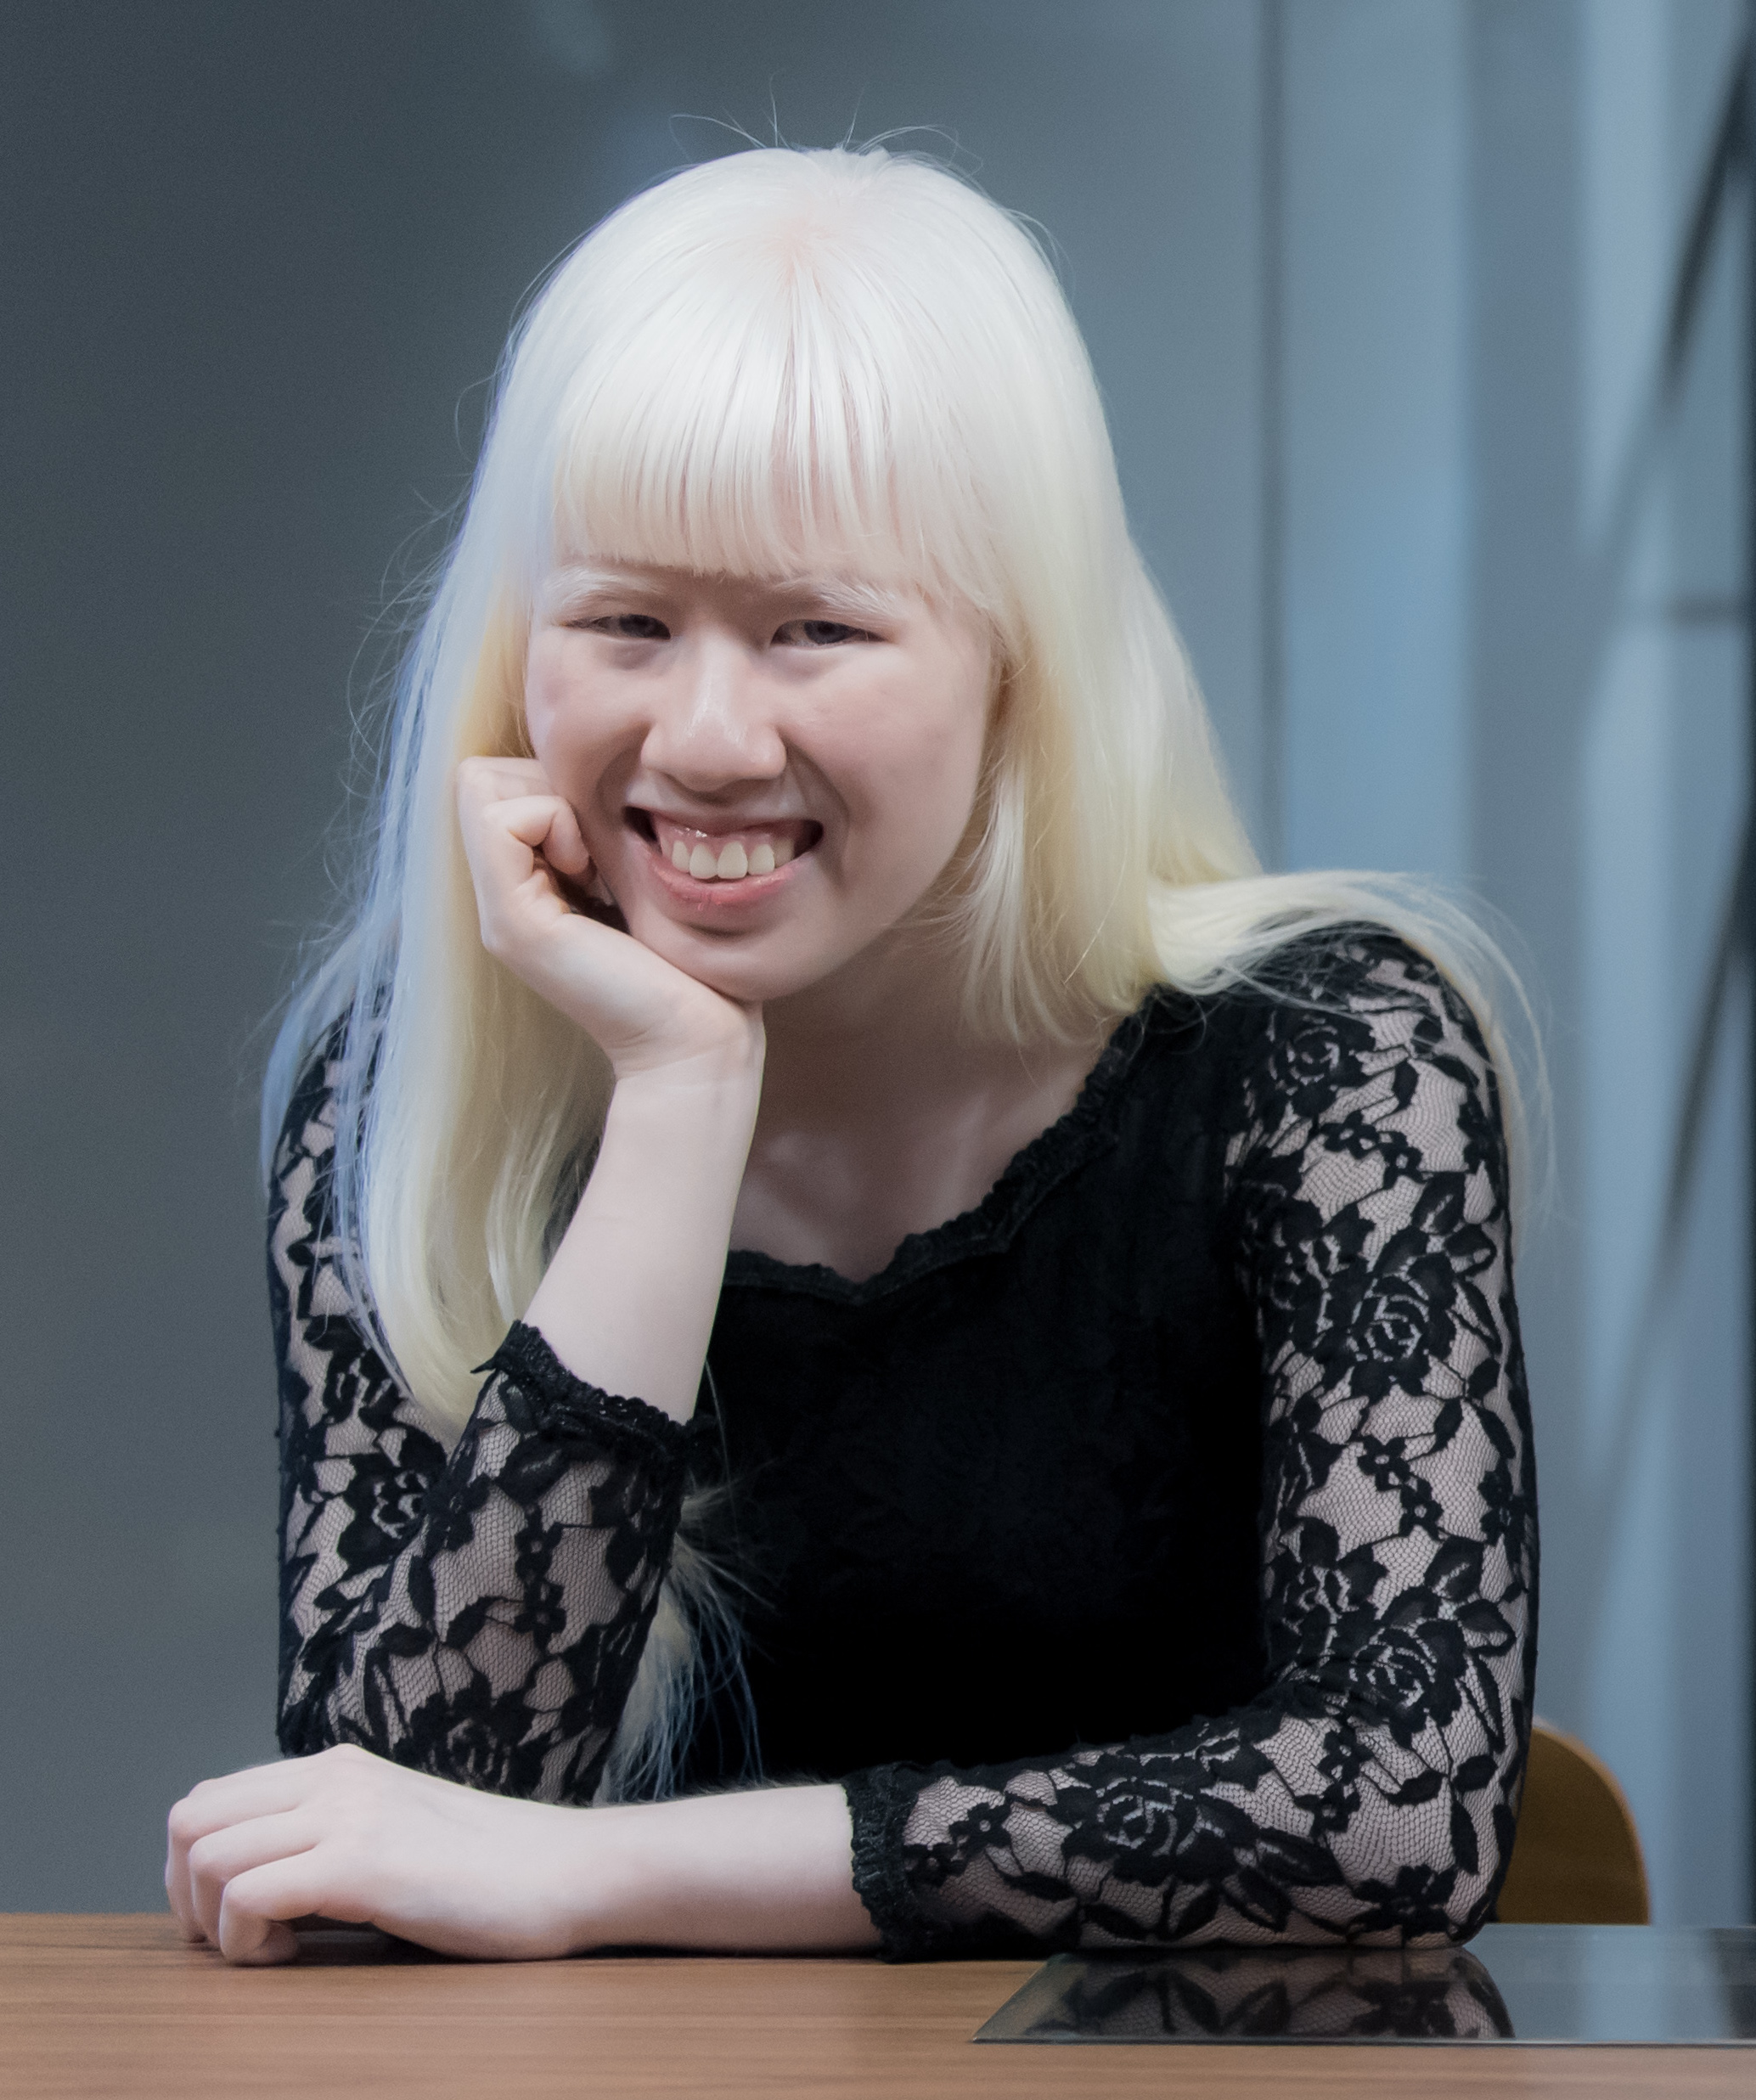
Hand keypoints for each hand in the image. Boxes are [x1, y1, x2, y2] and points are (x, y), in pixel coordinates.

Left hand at [165, 1745, 590, 1965]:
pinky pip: (250, 1897)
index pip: (210, 1799)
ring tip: (275, 1951)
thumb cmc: (490, 1872)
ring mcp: (346, 1815)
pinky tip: (297, 1956)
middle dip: (188, 1895)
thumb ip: (333, 1837)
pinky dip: (249, 1942)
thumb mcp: (394, 1832)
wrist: (566, 1871)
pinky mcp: (362, 1863)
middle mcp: (331, 1778)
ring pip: (209, 1856)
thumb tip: (258, 1885)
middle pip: (191, 1819)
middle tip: (238, 1941)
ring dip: (218, 1924)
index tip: (233, 1920)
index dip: (196, 1871)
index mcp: (336, 1768)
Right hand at [455, 757, 761, 1081]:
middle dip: (546, 787)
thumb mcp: (638, 878)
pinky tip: (593, 876)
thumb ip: (603, 837)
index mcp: (528, 886)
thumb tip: (593, 774)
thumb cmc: (692, 964)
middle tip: (598, 850)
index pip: (495, 781)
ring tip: (596, 866)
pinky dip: (553, 824)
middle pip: (481, 777)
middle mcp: (502, 898)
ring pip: (480, 787)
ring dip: (550, 804)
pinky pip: (503, 819)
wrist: (699, 1043)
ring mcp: (501, 912)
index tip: (603, 840)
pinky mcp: (516, 922)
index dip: (549, 784)